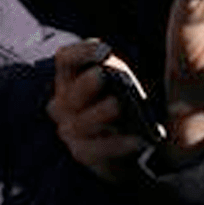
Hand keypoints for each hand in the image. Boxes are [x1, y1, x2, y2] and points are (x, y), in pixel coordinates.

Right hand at [48, 40, 149, 181]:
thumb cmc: (126, 109)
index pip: (66, 59)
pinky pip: (97, 149)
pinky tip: (139, 140)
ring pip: (80, 122)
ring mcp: (70, 130)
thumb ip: (121, 71)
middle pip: (71, 91)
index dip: (82, 53)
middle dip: (85, 84)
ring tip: (117, 106)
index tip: (105, 51)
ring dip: (99, 112)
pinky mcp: (83, 153)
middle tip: (100, 75)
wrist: (130, 153)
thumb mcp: (123, 84)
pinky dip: (117, 144)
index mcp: (71, 78)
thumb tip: (136, 62)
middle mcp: (64, 103)